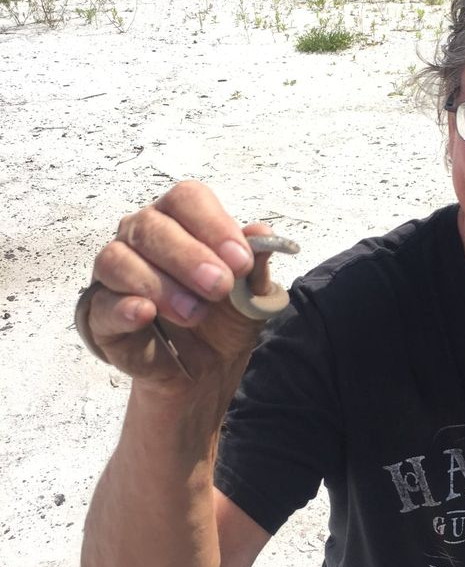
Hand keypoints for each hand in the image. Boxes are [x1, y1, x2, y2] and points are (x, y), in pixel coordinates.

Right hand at [80, 180, 282, 387]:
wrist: (209, 367)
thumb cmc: (225, 318)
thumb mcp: (252, 295)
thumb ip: (256, 266)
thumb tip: (263, 234)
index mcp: (181, 221)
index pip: (187, 199)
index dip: (214, 225)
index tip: (241, 261)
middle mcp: (142, 237)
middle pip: (151, 226)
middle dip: (190, 257)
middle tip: (219, 287)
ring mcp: (116, 273)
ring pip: (119, 259)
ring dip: (161, 285)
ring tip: (195, 313)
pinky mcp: (100, 312)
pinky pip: (101, 302)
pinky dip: (123, 306)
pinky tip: (146, 313)